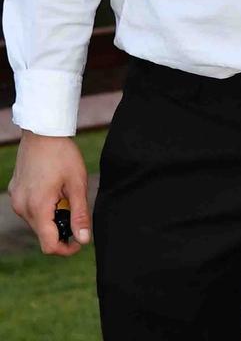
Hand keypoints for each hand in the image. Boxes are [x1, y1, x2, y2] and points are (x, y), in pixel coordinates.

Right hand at [8, 132, 90, 255]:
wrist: (42, 131)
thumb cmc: (62, 154)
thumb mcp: (77, 183)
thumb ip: (80, 214)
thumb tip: (84, 239)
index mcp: (37, 207)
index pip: (49, 245)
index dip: (66, 249)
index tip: (80, 241)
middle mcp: (22, 207)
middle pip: (42, 234)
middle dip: (61, 228)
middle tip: (75, 208)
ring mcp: (16, 199)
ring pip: (36, 221)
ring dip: (52, 216)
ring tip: (64, 194)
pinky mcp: (15, 192)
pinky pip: (29, 209)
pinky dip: (43, 207)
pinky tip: (53, 189)